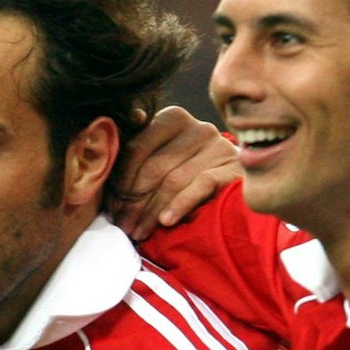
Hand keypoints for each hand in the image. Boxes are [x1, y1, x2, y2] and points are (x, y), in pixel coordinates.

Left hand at [112, 105, 239, 241]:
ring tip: (139, 231)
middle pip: (155, 166)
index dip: (121, 180)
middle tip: (123, 224)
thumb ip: (139, 149)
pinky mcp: (233, 168)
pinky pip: (200, 186)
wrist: (238, 186)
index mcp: (174, 119)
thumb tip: (126, 124)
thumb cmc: (191, 174)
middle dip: (134, 200)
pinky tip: (165, 222)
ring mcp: (217, 146)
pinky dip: (180, 205)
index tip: (111, 208)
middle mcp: (197, 127)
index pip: (139, 146)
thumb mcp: (163, 157)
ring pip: (174, 180)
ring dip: (152, 210)